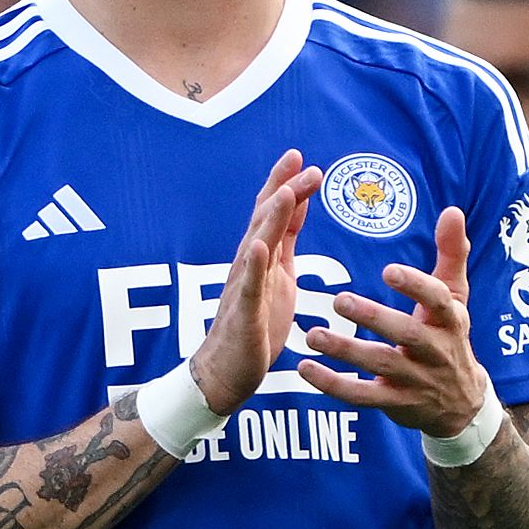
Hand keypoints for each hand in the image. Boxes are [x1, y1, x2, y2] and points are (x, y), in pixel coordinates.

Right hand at [189, 151, 322, 414]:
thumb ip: (286, 238)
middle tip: (302, 163)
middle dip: (283, 190)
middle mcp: (249, 266)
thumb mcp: (280, 273)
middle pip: (264, 220)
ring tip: (285, 192)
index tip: (300, 156)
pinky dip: (253, 266)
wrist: (226, 371)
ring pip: (257, 247)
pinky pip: (248, 288)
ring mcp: (244, 289)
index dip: (285, 183)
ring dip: (270, 219)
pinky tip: (260, 248)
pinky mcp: (244, 315)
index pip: (273, 213)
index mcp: (262, 256)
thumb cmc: (255, 324)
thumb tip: (298, 201)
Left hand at [299, 203, 495, 438]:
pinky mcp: (395, 404)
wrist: (460, 403)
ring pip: (380, 366)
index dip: (415, 286)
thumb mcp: (456, 296)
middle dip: (373, 317)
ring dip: (345, 350)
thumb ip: (451, 253)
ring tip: (312, 334)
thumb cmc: (449, 335)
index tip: (388, 269)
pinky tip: (306, 369)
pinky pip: (362, 396)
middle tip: (339, 299)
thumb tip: (452, 210)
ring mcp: (416, 380)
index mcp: (451, 319)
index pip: (438, 301)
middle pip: (406, 335)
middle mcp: (436, 351)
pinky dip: (334, 385)